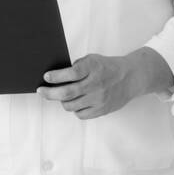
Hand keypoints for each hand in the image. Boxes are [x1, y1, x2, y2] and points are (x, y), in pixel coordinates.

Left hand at [38, 48, 171, 118]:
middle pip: (67, 93)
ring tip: (62, 96)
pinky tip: (77, 102)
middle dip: (49, 93)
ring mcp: (99, 99)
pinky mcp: (102, 110)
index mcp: (94, 68)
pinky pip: (80, 114)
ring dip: (62, 101)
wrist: (131, 78)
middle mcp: (96, 84)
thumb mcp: (93, 59)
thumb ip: (77, 66)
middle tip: (42, 91)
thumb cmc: (108, 68)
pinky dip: (75, 109)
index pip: (71, 73)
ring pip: (70, 105)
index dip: (56, 76)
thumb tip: (56, 77)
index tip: (46, 77)